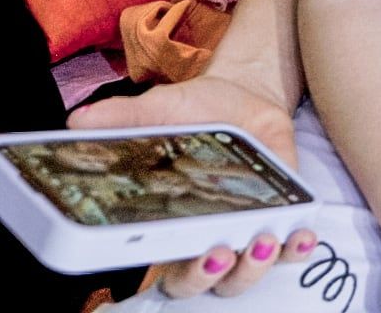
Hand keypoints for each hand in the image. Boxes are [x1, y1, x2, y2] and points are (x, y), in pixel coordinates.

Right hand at [66, 72, 317, 297]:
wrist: (241, 96)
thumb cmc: (191, 113)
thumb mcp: (158, 111)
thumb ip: (123, 120)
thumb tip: (77, 122)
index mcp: (170, 226)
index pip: (167, 271)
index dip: (180, 275)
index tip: (188, 258)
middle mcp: (206, 239)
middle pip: (207, 284)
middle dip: (215, 275)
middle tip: (221, 252)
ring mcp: (245, 231)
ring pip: (247, 274)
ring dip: (256, 266)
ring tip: (262, 240)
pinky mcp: (281, 218)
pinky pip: (290, 248)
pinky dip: (297, 247)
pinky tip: (303, 235)